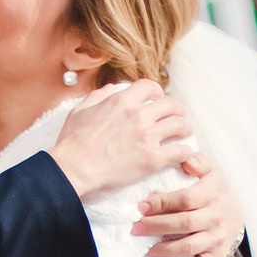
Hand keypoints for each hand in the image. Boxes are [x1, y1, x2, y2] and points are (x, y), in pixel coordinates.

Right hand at [49, 80, 193, 201]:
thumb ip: (98, 96)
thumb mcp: (80, 111)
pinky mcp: (152, 159)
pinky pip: (180, 151)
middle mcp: (138, 115)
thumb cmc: (71, 143)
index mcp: (122, 101)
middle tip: (176, 118)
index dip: (158, 93)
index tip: (158, 100)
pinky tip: (183, 155)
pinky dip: (185, 152)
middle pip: (171, 105)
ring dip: (185, 128)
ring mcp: (147, 137)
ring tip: (184, 134)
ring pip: (180, 125)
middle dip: (176, 110)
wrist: (72, 170)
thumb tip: (112, 89)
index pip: (150, 87)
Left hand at [133, 150, 245, 256]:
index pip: (186, 199)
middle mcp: (216, 218)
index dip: (162, 203)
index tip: (141, 206)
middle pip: (184, 223)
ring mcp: (217, 239)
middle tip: (135, 227)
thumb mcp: (211, 171)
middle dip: (157, 226)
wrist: (237, 214)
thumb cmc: (215, 191)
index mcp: (213, 194)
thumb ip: (199, 162)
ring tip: (144, 248)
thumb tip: (186, 159)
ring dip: (163, 249)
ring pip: (188, 246)